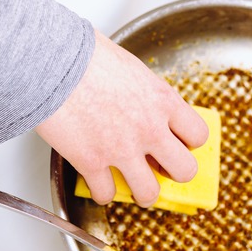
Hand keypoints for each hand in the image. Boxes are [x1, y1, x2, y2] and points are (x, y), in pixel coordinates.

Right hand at [34, 30, 208, 207]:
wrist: (53, 62)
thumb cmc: (87, 56)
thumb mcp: (133, 68)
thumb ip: (146, 94)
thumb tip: (144, 103)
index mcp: (163, 101)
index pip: (198, 135)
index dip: (189, 144)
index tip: (178, 143)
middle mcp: (149, 129)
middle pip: (185, 171)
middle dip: (173, 172)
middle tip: (160, 167)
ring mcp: (122, 149)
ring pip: (149, 194)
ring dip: (141, 191)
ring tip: (132, 183)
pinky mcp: (92, 162)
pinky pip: (106, 194)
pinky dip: (102, 192)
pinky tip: (98, 181)